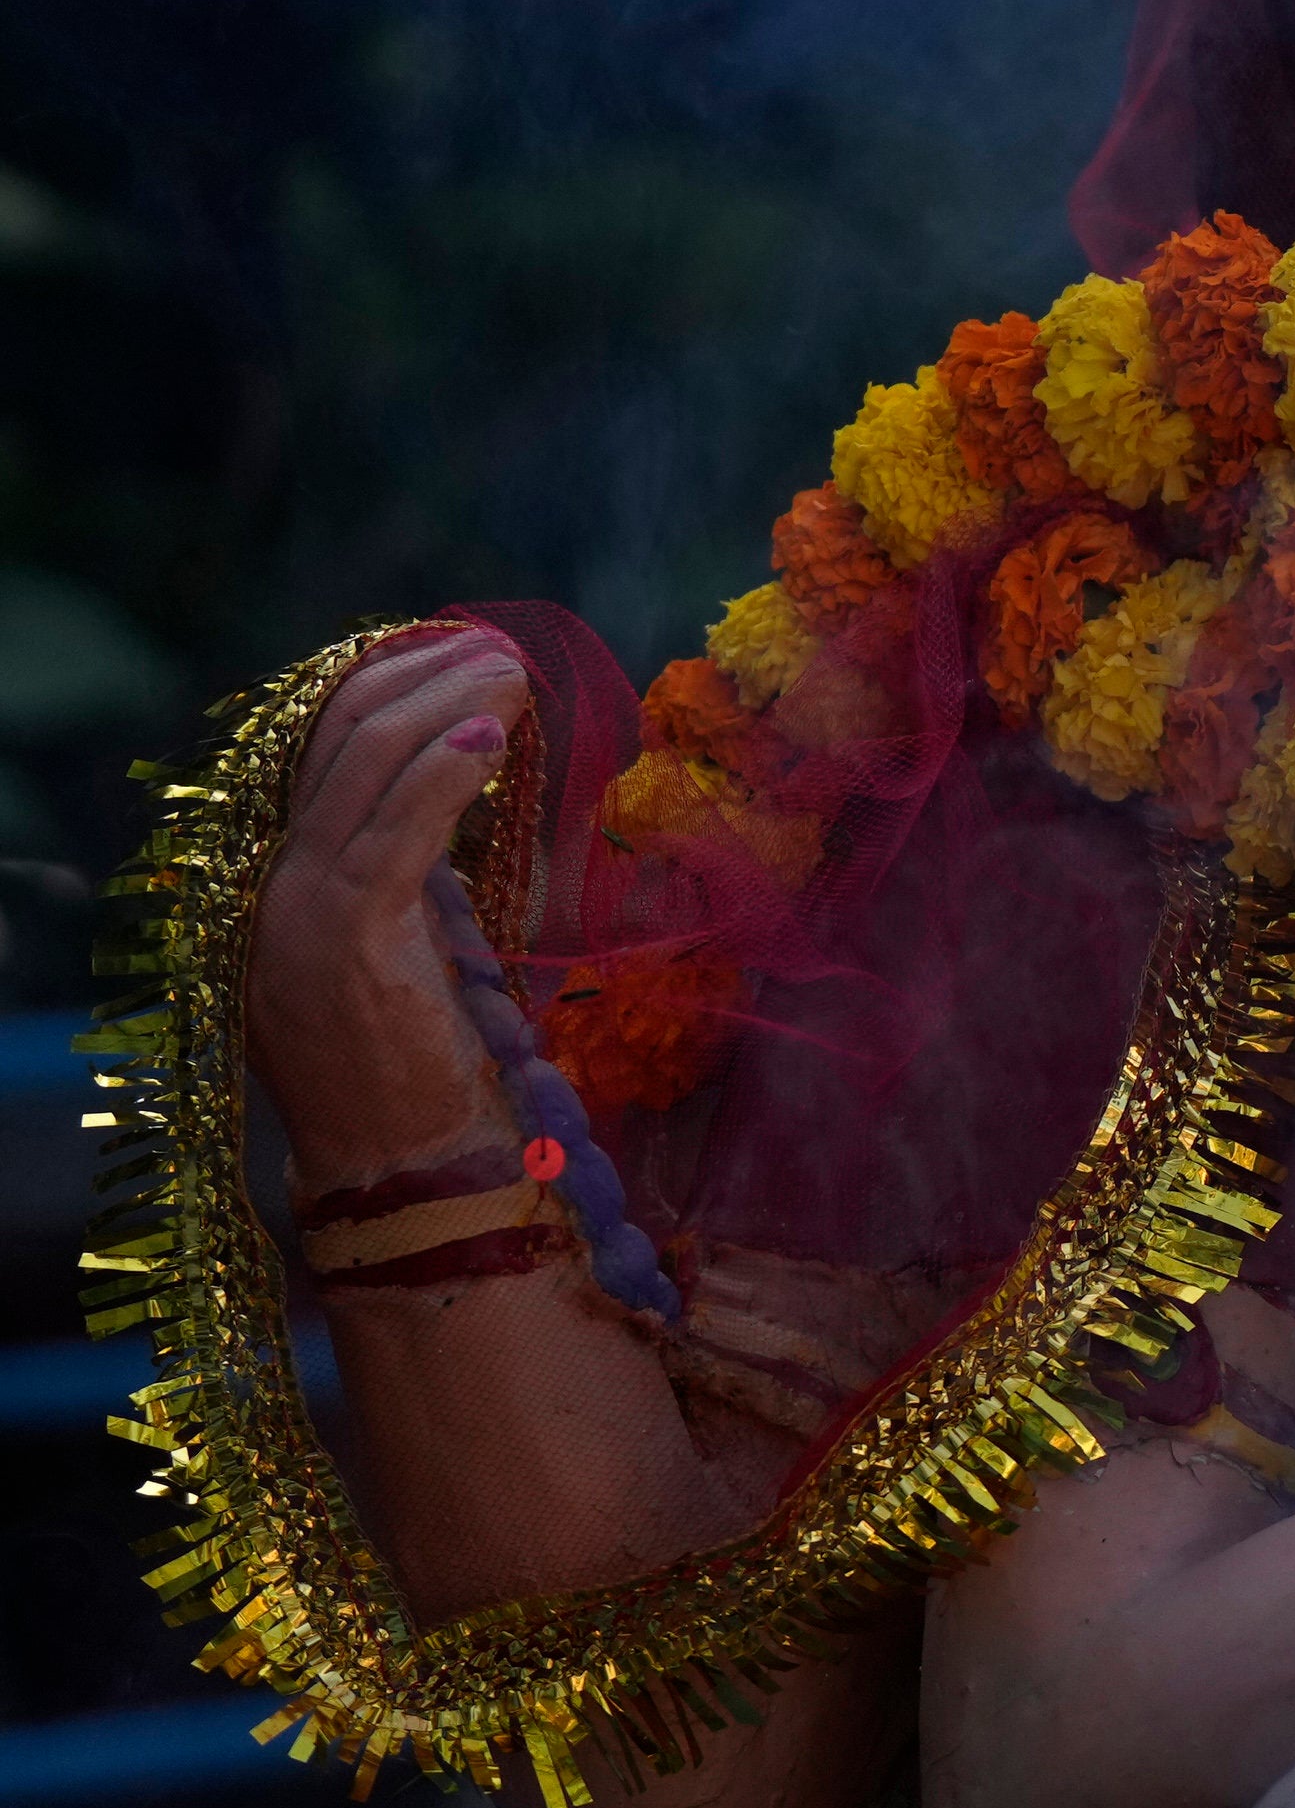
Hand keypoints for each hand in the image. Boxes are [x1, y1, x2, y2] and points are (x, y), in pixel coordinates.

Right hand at [250, 626, 533, 1188]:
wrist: (398, 1157)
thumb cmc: (417, 1052)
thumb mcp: (405, 935)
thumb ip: (412, 861)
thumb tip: (464, 770)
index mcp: (278, 878)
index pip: (317, 744)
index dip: (389, 683)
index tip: (460, 650)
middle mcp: (270, 884)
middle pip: (336, 735)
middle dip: (420, 676)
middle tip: (498, 650)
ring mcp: (297, 910)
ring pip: (362, 764)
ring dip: (446, 705)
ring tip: (511, 677)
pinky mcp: (347, 939)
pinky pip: (393, 834)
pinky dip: (442, 775)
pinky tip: (490, 741)